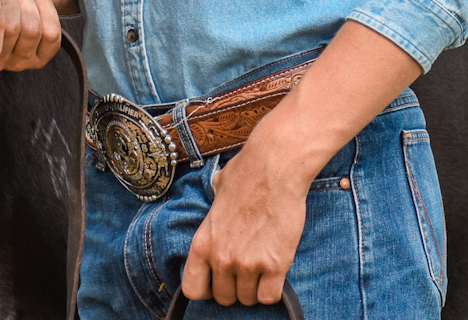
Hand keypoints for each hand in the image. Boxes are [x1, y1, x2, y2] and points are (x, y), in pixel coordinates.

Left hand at [182, 131, 311, 306]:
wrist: (274, 167)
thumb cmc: (246, 173)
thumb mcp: (216, 195)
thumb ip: (214, 213)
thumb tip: (217, 207)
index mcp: (203, 242)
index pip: (193, 289)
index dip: (206, 290)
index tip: (216, 284)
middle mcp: (221, 257)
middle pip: (224, 297)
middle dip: (235, 287)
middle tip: (245, 272)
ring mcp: (248, 263)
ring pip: (248, 299)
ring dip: (255, 287)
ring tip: (262, 269)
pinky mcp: (275, 265)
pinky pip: (270, 297)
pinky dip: (273, 290)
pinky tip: (274, 273)